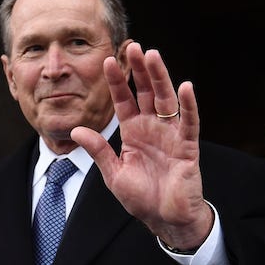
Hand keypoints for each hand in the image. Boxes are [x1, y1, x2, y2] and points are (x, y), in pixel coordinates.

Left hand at [71, 42, 212, 250]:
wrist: (165, 219)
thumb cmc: (142, 197)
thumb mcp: (113, 173)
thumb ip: (98, 151)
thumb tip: (76, 130)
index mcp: (133, 132)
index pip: (124, 100)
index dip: (116, 82)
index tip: (106, 60)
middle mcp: (152, 128)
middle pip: (146, 92)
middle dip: (139, 70)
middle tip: (133, 46)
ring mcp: (171, 135)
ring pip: (166, 100)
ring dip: (160, 78)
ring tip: (153, 56)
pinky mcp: (187, 147)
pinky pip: (189, 123)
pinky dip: (188, 105)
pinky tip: (185, 86)